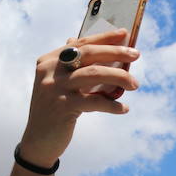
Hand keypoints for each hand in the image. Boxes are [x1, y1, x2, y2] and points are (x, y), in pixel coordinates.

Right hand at [20, 29, 140, 166]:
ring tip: (135, 84)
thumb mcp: (59, 84)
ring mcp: (55, 88)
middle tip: (137, 54)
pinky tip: (124, 108)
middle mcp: (50, 71)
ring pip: (95, 74)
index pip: (80, 43)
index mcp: (49, 61)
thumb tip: (84, 42)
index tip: (125, 34)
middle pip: (89, 54)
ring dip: (120, 77)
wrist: (38, 141)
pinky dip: (113, 105)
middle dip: (116, 52)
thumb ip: (70, 64)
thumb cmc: (55, 110)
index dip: (104, 37)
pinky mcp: (63, 107)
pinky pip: (96, 101)